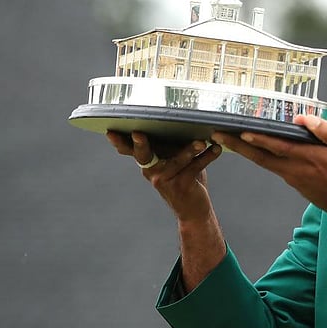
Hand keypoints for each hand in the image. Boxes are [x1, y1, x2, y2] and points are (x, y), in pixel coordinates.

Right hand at [106, 131, 222, 222]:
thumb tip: (179, 118)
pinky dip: (207, 157)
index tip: (110, 131)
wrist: (194, 209)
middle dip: (140, 144)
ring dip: (189, 150)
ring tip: (200, 141)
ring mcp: (164, 180)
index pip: (131, 150)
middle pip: (144, 155)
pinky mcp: (180, 187)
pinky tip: (216, 150)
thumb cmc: (186, 178)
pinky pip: (194, 168)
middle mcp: (152, 171)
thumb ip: (172, 145)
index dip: (119, 142)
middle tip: (138, 134)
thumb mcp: (176, 160)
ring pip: (176, 161)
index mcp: (149, 163)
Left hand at [211, 115, 326, 220]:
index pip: (276, 146)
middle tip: (217, 134)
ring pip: (262, 162)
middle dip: (237, 145)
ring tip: (227, 138)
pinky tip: (250, 148)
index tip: (238, 131)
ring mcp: (290, 176)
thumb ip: (326, 131)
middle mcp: (293, 169)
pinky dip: (257, 156)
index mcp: (306, 158)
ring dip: (243, 150)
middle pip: (259, 156)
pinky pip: (270, 166)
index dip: (257, 139)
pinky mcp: (291, 180)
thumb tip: (303, 118)